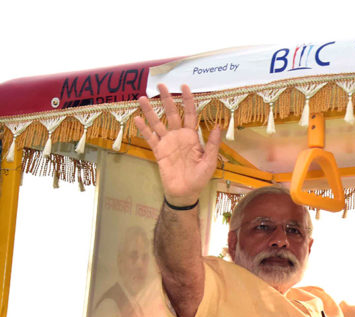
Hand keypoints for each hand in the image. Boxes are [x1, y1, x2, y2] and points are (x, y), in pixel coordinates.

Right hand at [135, 84, 221, 207]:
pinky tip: (137, 118)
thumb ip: (213, 144)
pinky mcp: (158, 151)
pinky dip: (144, 129)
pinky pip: (150, 138)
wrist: (185, 192)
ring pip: (158, 123)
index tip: (184, 86)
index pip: (190, 114)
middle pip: (172, 113)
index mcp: (192, 137)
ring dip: (150, 111)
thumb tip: (217, 126)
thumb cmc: (199, 178)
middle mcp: (179, 136)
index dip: (188, 100)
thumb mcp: (210, 162)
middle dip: (167, 99)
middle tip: (161, 85)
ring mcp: (167, 142)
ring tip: (142, 98)